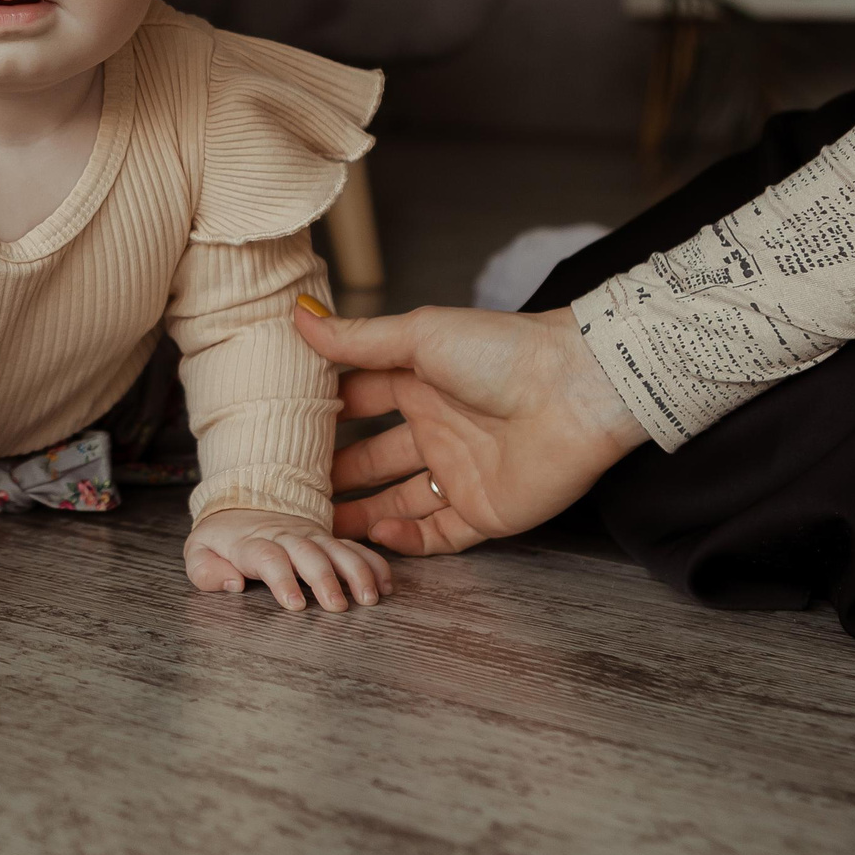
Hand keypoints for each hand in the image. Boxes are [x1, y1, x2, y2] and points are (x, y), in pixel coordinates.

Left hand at [184, 506, 390, 611]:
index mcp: (251, 541)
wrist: (242, 501)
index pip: (267, 557)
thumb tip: (232, 584)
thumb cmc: (221, 537)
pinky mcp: (327, 538)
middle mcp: (285, 536)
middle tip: (338, 607)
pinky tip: (387, 584)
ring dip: (356, 572)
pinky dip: (373, 563)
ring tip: (370, 598)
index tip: (295, 604)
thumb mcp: (198, 551)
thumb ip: (206, 571)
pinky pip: (355, 548)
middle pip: (307, 553)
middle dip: (324, 579)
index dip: (282, 580)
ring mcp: (309, 535)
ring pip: (337, 549)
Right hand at [293, 300, 647, 555]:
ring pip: (397, 501)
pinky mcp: (485, 510)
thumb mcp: (419, 336)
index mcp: (420, 382)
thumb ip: (356, 338)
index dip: (323, 416)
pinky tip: (375, 532)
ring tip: (315, 524)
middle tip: (285, 488)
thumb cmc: (502, 351)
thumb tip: (298, 316)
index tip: (277, 427)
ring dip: (359, 514)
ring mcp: (460, 472)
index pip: (360, 402)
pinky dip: (405, 538)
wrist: (578, 390)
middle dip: (332, 473)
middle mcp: (437, 428)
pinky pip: (438, 534)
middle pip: (372, 458)